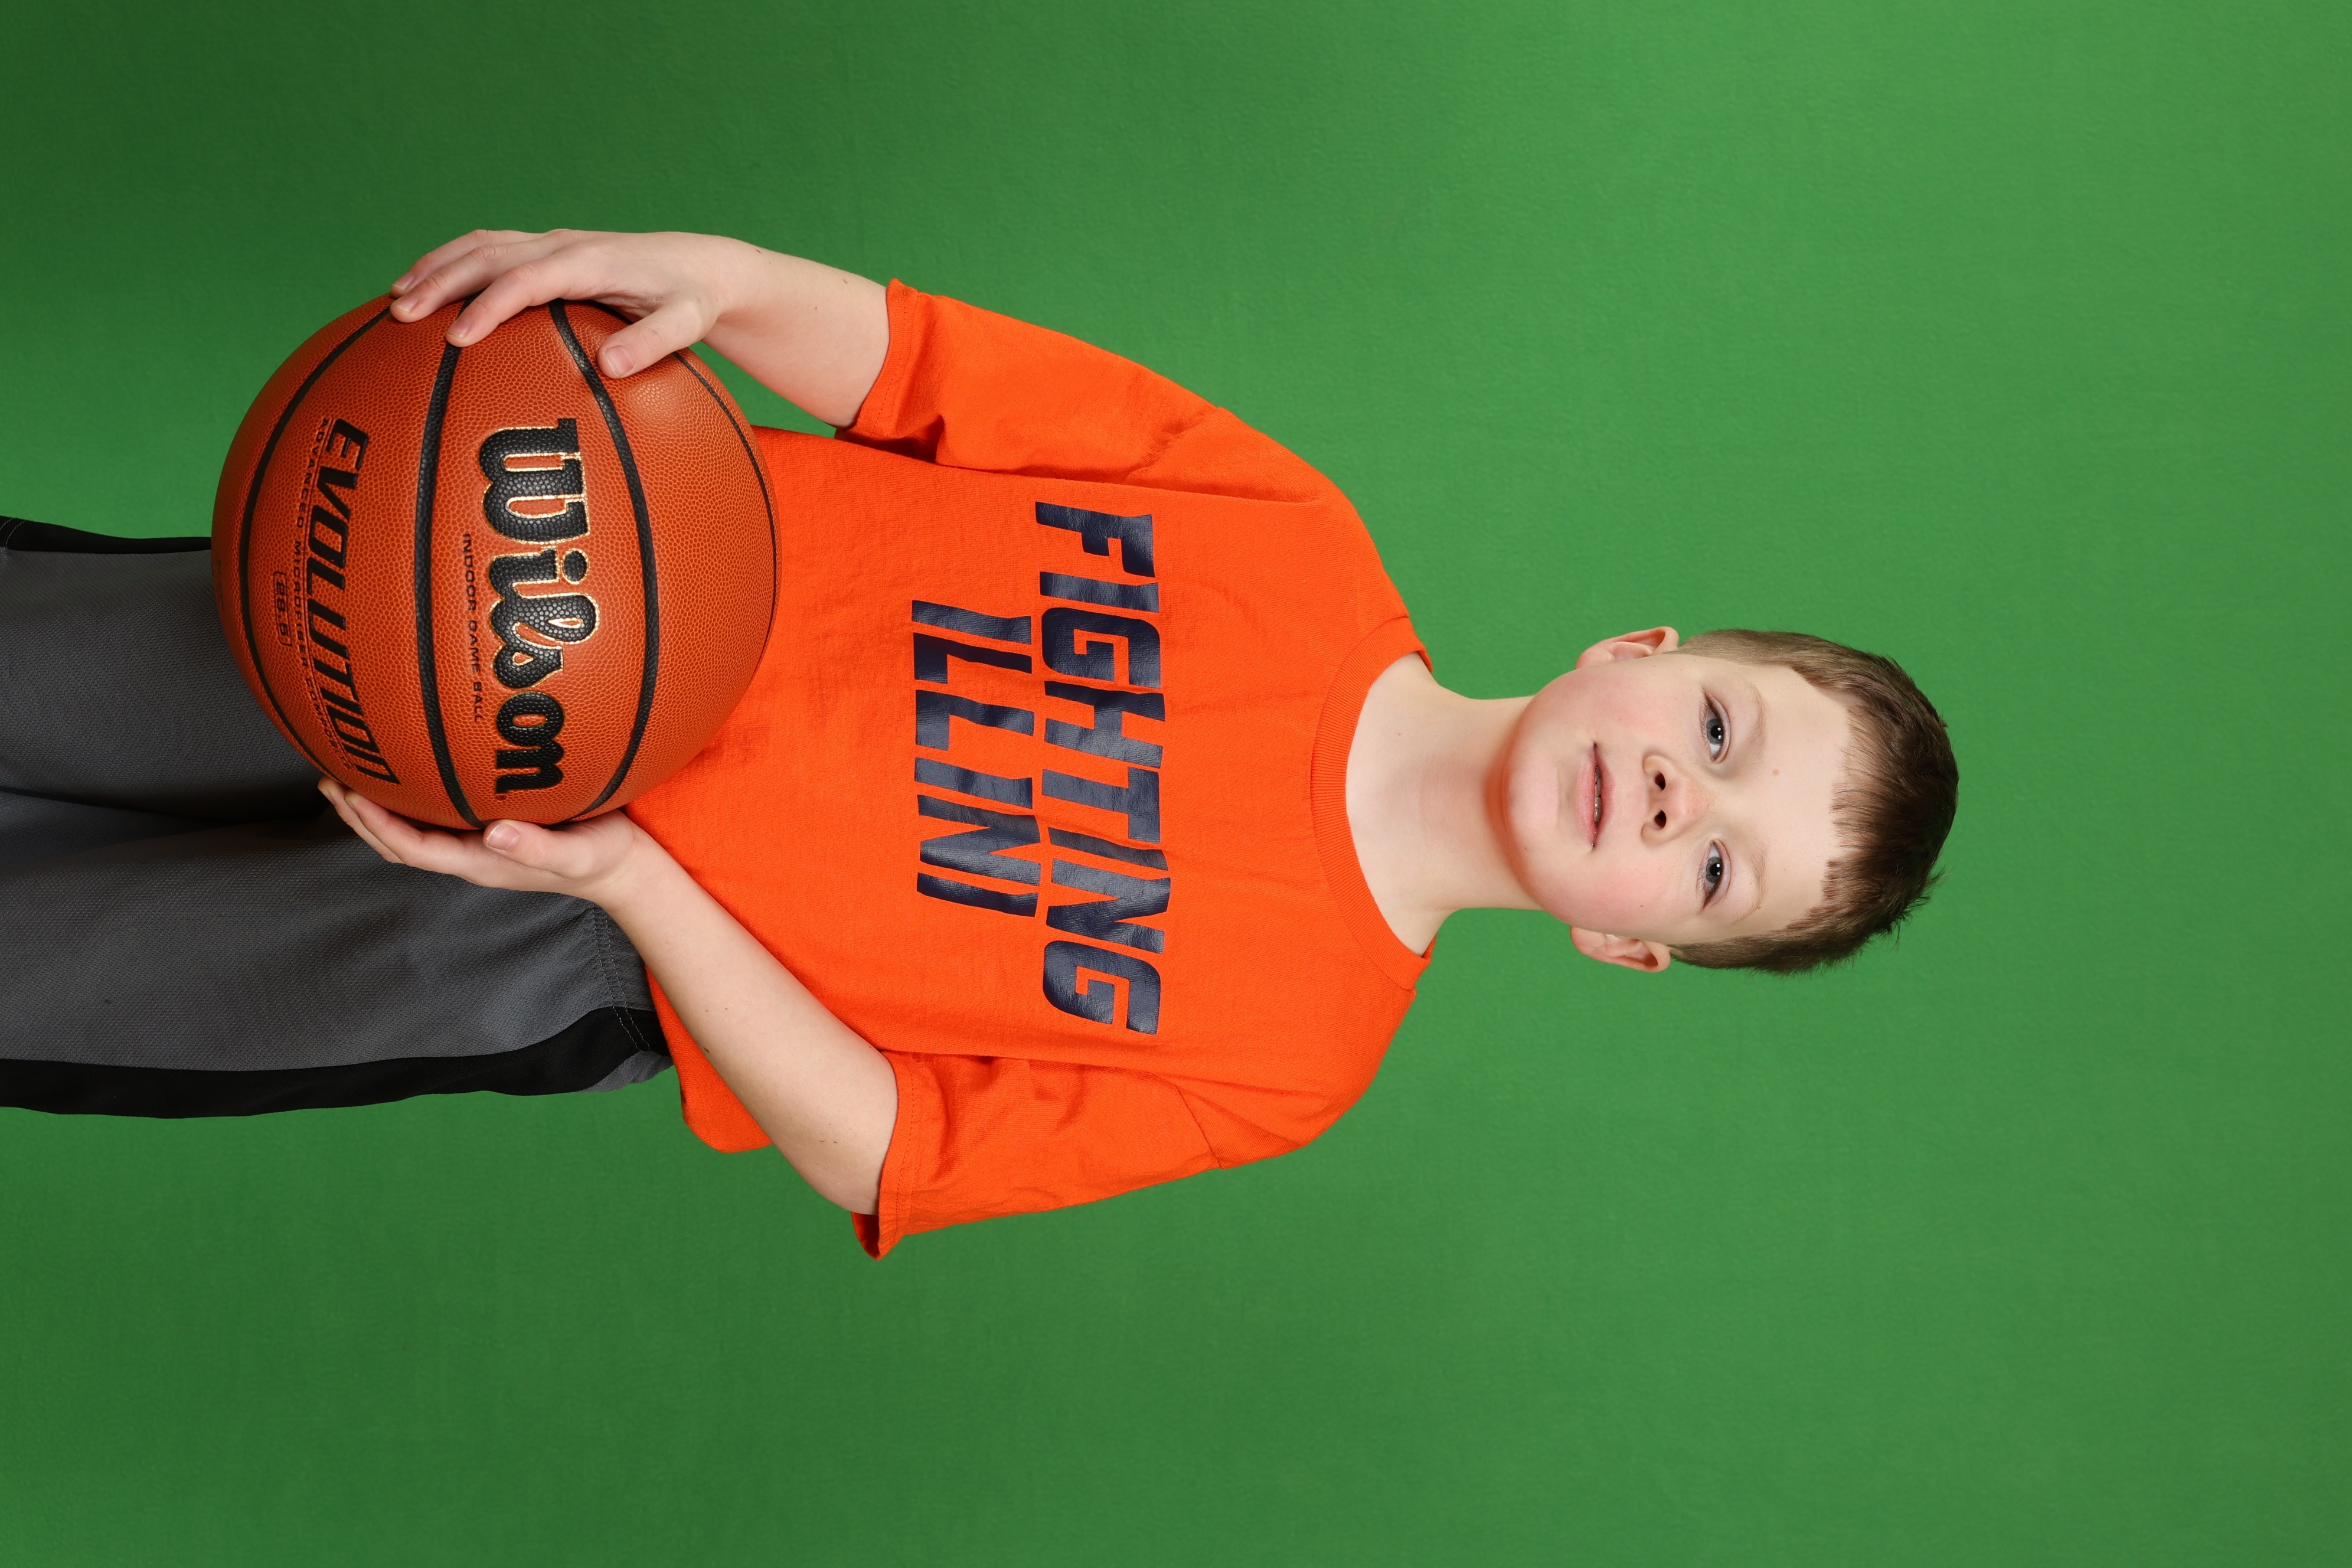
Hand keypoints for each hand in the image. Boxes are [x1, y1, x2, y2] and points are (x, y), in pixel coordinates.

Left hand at [319, 778, 644, 906]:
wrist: (626, 866)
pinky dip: (409, 796)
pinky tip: (405, 768)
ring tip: (349, 773)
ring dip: (376, 807)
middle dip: (360, 816)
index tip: (349, 795)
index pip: (413, 848)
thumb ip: (537, 848)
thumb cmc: (603, 858)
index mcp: (482, 861)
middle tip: (329, 778)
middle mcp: (471, 852)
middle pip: (399, 842)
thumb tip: (494, 833)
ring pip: (413, 828)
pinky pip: (437, 813)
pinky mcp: (492, 824)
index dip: (377, 825)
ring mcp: (479, 841)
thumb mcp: (577, 854)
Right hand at [389, 228, 760, 378]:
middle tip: (401, 316)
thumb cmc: (692, 299)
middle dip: (442, 282)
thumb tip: (612, 366)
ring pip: (481, 246)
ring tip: (395, 300)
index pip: (526, 280)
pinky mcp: (545, 249)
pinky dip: (452, 263)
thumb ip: (654, 342)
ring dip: (437, 268)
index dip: (489, 307)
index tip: (456, 339)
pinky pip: (489, 250)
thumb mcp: (688, 322)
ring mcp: (551, 243)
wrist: (701, 265)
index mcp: (590, 262)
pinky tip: (426, 287)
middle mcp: (563, 245)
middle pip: (488, 256)